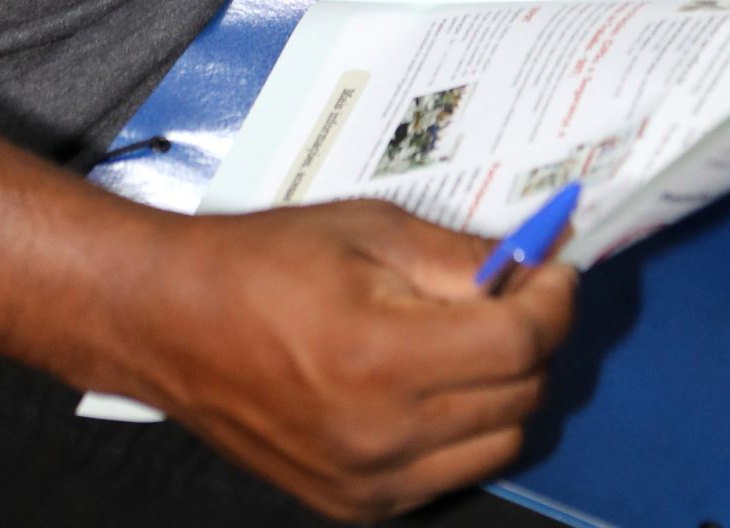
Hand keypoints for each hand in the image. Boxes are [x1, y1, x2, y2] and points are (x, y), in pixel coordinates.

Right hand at [118, 199, 575, 519]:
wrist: (174, 323)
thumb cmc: (266, 262)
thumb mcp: (369, 230)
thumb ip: (459, 257)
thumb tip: (534, 261)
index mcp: (383, 357)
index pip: (518, 345)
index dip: (554, 300)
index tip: (556, 269)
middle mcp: (383, 436)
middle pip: (519, 398)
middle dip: (532, 339)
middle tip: (515, 294)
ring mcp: (370, 484)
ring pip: (498, 446)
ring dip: (504, 390)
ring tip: (470, 340)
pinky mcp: (355, 508)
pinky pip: (449, 476)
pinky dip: (461, 432)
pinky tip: (430, 385)